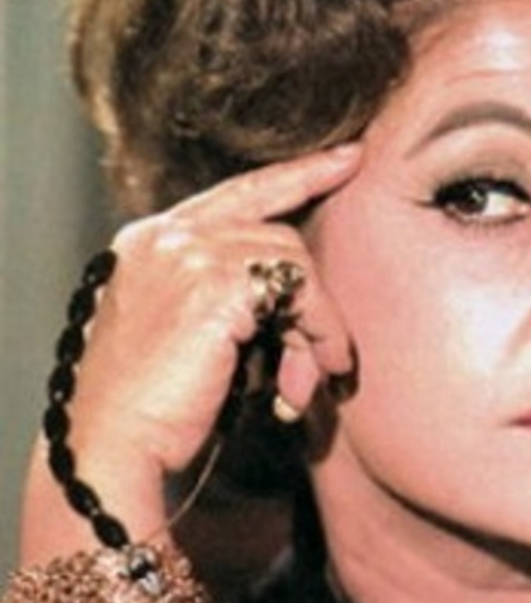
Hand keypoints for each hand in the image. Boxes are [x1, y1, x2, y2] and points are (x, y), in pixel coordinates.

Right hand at [74, 143, 362, 471]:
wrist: (111, 445)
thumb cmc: (153, 403)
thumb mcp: (187, 329)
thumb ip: (230, 292)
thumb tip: (303, 299)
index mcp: (152, 239)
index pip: (241, 192)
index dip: (299, 173)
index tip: (348, 158)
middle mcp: (166, 235)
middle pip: (278, 232)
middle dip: (312, 293)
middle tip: (329, 351)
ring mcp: (188, 253)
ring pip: (294, 264)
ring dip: (317, 324)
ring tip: (314, 375)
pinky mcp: (215, 284)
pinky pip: (301, 294)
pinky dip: (321, 332)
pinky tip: (319, 369)